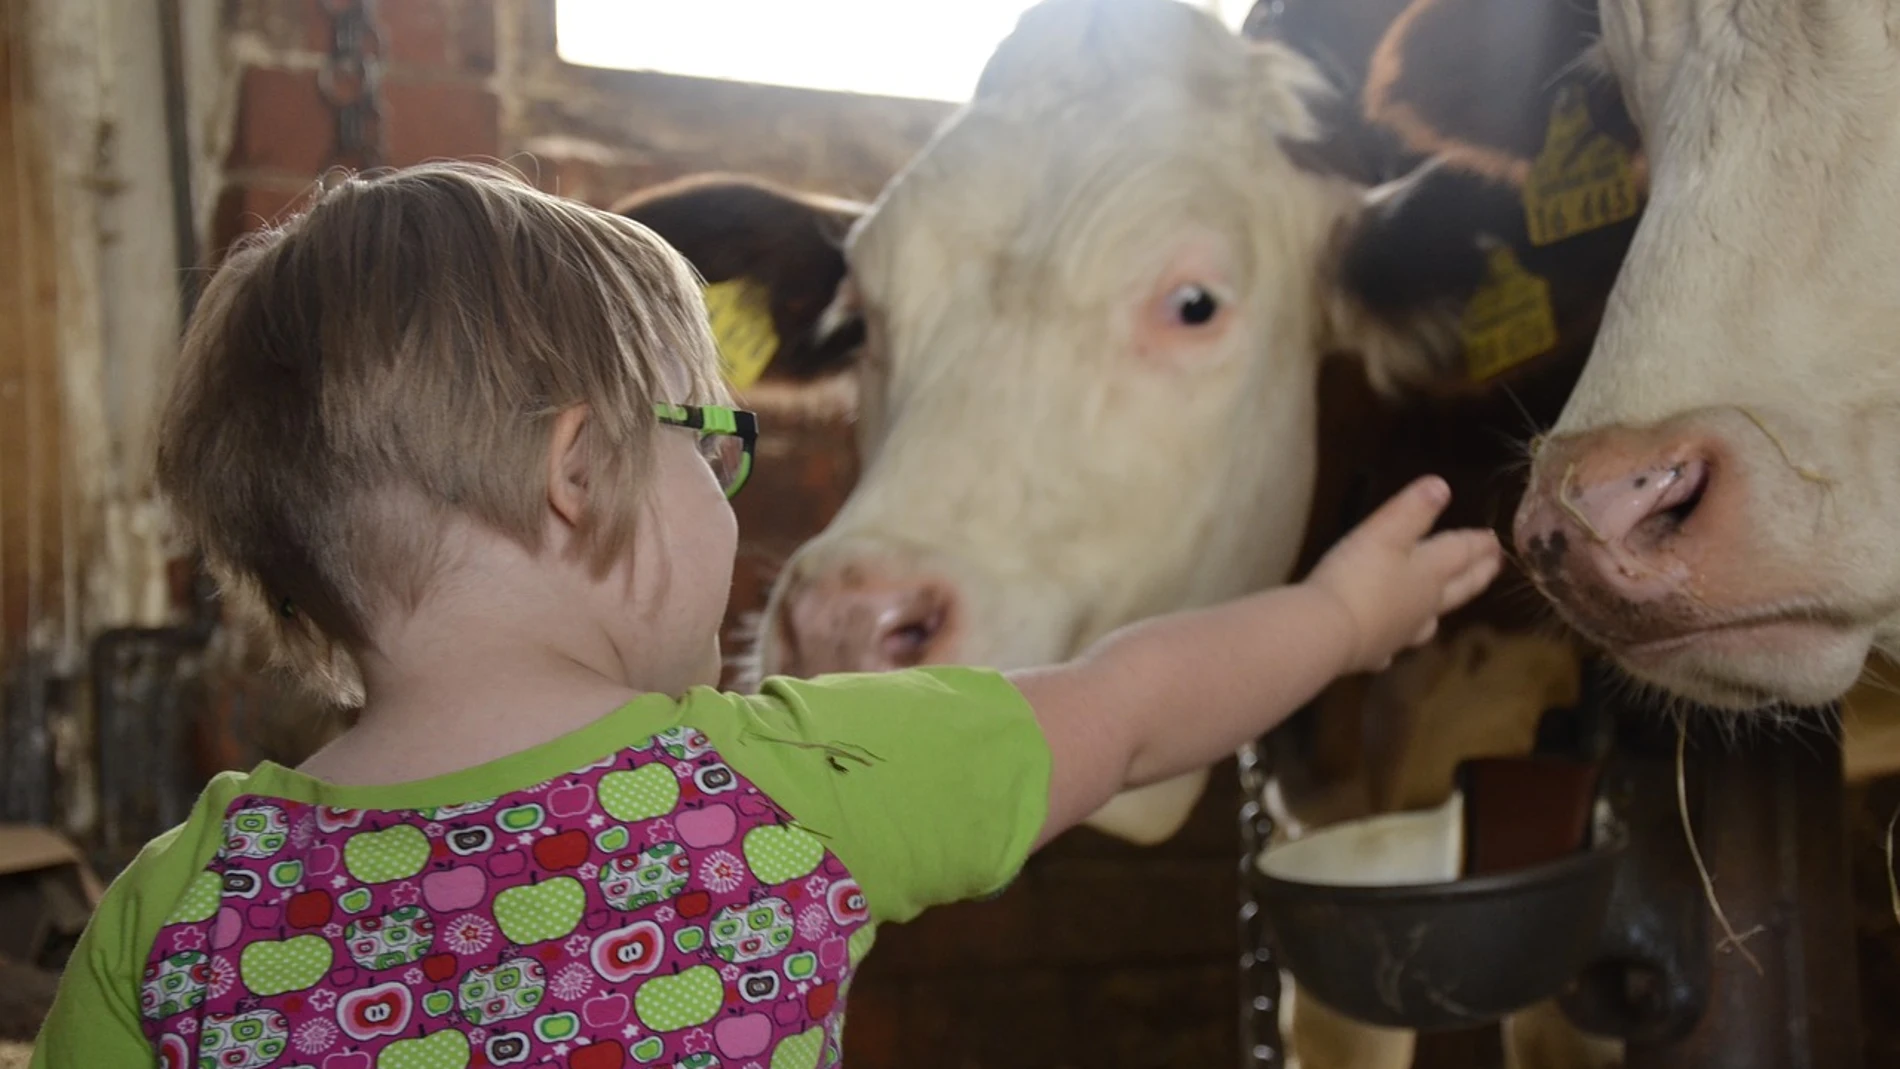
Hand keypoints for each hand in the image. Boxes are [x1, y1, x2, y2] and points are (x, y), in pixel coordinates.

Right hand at [1306, 476, 1501, 672]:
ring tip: (1443, 609)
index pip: (1460, 553)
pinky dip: (1393, 642)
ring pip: (1428, 620)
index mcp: (1428, 572)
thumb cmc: (1358, 577)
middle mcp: (1423, 605)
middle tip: (1494, 567)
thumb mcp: (1384, 533)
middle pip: (1457, 588)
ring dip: (1439, 611)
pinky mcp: (1375, 651)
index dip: (1477, 544)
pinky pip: (1390, 645)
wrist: (1328, 633)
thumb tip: (1442, 486)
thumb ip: (1413, 510)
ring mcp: (1401, 632)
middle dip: (1476, 576)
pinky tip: (1387, 650)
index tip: (1496, 540)